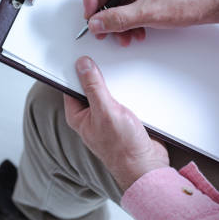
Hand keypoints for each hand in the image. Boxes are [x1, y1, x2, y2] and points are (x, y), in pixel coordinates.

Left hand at [64, 56, 168, 190]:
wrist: (147, 165)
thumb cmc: (122, 148)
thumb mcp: (105, 111)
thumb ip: (93, 87)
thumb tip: (83, 65)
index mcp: (78, 115)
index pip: (71, 85)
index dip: (75, 69)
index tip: (82, 54)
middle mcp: (90, 115)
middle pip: (90, 85)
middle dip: (99, 73)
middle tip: (104, 59)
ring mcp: (107, 115)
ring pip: (108, 89)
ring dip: (116, 82)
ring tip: (121, 72)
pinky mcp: (122, 115)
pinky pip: (122, 95)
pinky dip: (127, 89)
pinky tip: (133, 85)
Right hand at [83, 0, 218, 45]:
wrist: (211, 4)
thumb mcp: (149, 12)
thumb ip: (119, 18)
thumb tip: (97, 23)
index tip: (92, 14)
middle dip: (104, 13)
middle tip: (102, 30)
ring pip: (115, 0)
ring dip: (116, 20)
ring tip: (124, 36)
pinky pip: (127, 5)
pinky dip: (127, 20)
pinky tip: (135, 32)